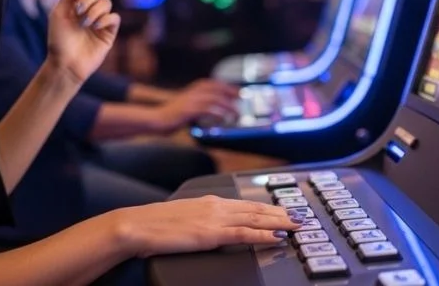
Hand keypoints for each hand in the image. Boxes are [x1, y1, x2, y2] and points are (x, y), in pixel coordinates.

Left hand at [46, 0, 120, 86]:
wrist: (65, 63)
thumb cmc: (58, 40)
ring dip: (95, 10)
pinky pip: (114, 18)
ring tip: (84, 24)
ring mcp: (100, 22)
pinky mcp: (109, 33)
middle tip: (78, 10)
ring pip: (107, 3)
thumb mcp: (58, 13)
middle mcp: (90, 12)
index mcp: (77, 6)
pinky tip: (95, 27)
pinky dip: (105, 19)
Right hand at [110, 195, 303, 257]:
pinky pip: (243, 233)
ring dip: (280, 221)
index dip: (269, 207)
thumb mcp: (185, 217)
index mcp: (211, 201)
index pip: (247, 203)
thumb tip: (213, 228)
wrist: (137, 225)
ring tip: (297, 224)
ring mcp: (215, 218)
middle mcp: (216, 206)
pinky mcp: (211, 233)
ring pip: (256, 218)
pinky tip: (277, 236)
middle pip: (257, 208)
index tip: (285, 209)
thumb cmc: (155, 224)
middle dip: (281, 212)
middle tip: (301, 216)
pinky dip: (263, 234)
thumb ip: (202, 220)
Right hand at [158, 79, 239, 131]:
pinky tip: (223, 118)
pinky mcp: (189, 110)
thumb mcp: (187, 106)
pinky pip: (207, 110)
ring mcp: (191, 100)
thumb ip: (198, 105)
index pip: (213, 83)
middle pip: (217, 89)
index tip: (238, 91)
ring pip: (215, 99)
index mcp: (193, 89)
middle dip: (231, 93)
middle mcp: (193, 92)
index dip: (227, 86)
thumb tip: (214, 110)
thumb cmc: (171, 116)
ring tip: (236, 113)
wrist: (156, 120)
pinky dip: (218, 113)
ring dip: (228, 106)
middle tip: (242, 99)